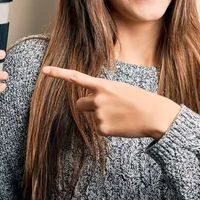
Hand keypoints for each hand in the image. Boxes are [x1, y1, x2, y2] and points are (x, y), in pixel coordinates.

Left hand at [41, 66, 180, 138]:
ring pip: (92, 117)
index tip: (44, 70)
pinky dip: (108, 128)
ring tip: (121, 116)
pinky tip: (121, 124)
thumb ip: (104, 94)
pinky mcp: (102, 129)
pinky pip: (99, 128)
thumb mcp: (121, 89)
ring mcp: (98, 115)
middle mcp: (97, 99)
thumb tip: (93, 106)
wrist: (154, 115)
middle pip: (80, 104)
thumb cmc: (141, 100)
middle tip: (104, 108)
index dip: (58, 73)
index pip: (76, 78)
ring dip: (102, 117)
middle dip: (87, 106)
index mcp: (103, 85)